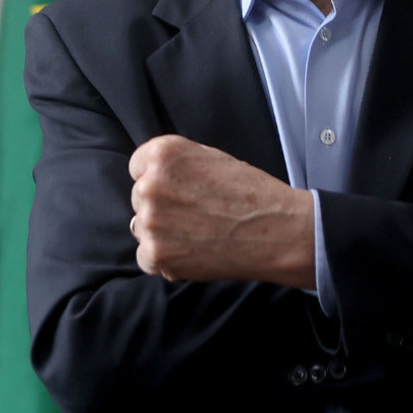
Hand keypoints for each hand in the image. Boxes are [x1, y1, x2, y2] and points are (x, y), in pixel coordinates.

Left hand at [128, 135, 315, 286]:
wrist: (274, 230)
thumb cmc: (248, 191)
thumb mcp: (208, 157)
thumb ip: (174, 164)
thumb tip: (151, 177)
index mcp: (162, 154)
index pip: (137, 166)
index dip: (158, 179)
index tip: (176, 190)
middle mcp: (149, 184)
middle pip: (139, 197)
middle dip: (160, 205)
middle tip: (193, 214)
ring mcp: (150, 221)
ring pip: (141, 227)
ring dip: (161, 233)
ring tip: (196, 233)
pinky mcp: (156, 254)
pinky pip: (146, 256)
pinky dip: (165, 258)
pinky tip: (192, 252)